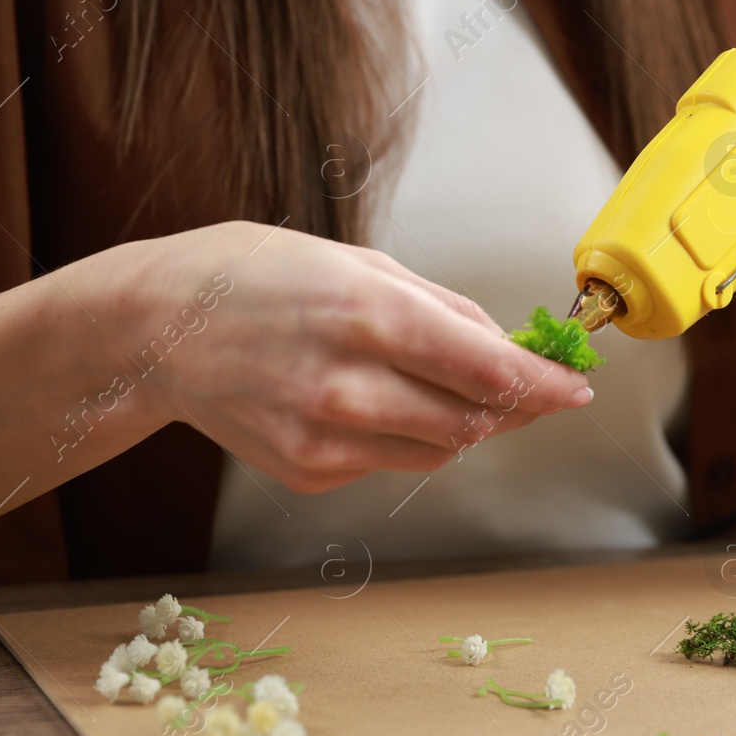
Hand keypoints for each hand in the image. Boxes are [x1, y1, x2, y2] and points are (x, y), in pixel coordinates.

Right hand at [136, 222, 591, 492]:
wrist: (157, 327)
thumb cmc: (259, 277)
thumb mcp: (359, 262)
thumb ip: (442, 310)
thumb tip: (510, 347)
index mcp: (370, 317)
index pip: (491, 371)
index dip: (548, 385)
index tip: (578, 387)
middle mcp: (349, 387)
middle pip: (474, 424)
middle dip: (512, 408)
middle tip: (526, 386)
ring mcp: (324, 440)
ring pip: (437, 452)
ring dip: (459, 423)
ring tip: (431, 380)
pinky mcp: (306, 473)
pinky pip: (386, 463)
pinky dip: (401, 436)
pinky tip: (363, 398)